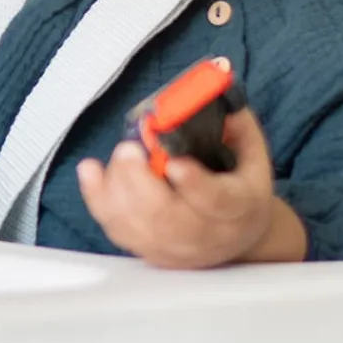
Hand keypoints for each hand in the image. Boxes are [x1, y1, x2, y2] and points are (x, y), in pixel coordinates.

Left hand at [77, 107, 305, 267]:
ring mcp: (176, 248)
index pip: (217, 201)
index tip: (173, 162)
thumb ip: (236, 124)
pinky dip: (98, 199)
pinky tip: (90, 172)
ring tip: (119, 156)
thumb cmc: (241, 187)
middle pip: (166, 217)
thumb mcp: (252, 153)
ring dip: (116, 187)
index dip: (194, 184)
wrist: (239, 237)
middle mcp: (207, 234)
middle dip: (139, 180)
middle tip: (128, 149)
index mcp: (239, 206)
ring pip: (137, 226)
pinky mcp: (151, 252)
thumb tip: (211, 90)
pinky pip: (117, 230)